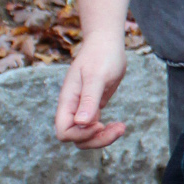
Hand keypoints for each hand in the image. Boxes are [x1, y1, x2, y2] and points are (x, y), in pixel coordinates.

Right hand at [55, 31, 127, 147]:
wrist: (106, 44)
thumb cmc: (101, 56)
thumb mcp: (96, 77)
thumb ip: (88, 99)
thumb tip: (81, 122)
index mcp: (68, 101)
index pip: (63, 132)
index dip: (81, 134)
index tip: (99, 122)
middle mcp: (72, 108)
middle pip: (75, 139)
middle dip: (96, 140)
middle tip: (116, 128)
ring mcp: (82, 109)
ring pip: (85, 137)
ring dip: (103, 138)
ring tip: (120, 127)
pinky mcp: (93, 108)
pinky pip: (94, 129)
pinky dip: (106, 132)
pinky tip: (119, 125)